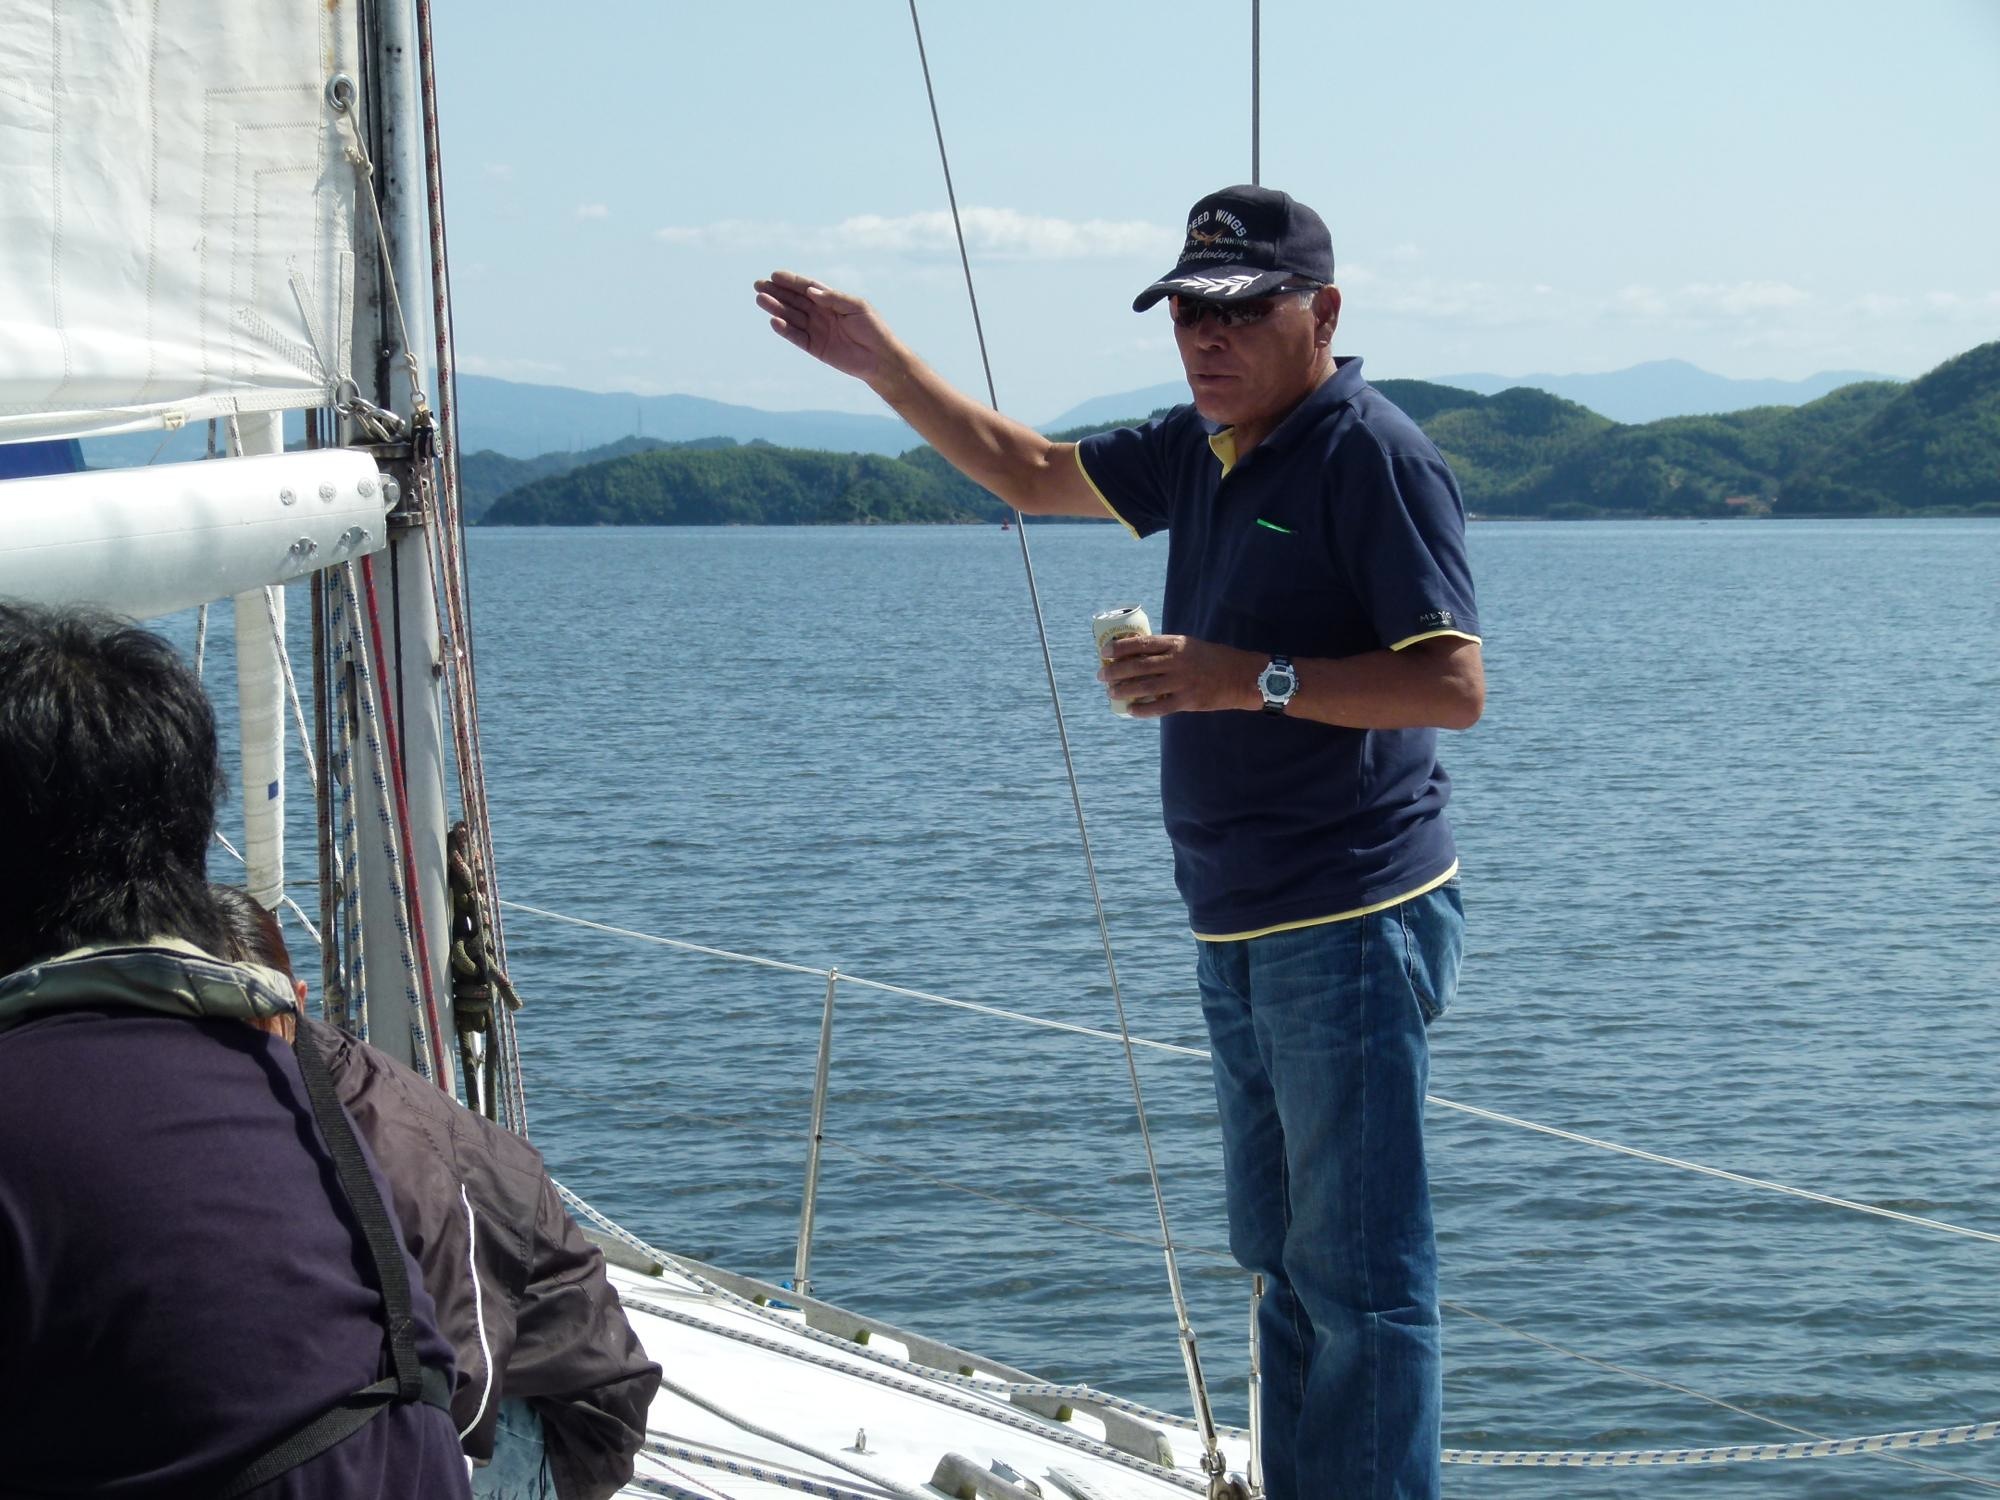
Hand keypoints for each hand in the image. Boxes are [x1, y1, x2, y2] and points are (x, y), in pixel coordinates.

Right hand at [754, 271, 900, 384]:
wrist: (880, 358)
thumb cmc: (873, 328)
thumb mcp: (856, 306)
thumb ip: (833, 298)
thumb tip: (811, 290)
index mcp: (831, 300)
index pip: (807, 287)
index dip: (791, 281)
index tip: (774, 275)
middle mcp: (820, 313)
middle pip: (794, 300)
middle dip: (776, 292)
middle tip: (758, 285)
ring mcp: (816, 330)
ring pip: (791, 317)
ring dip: (776, 308)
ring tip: (761, 299)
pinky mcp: (815, 347)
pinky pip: (796, 337)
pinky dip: (785, 330)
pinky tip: (774, 321)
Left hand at [1098, 633, 1261, 716]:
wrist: (1242, 677)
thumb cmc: (1213, 659)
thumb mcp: (1190, 646)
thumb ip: (1167, 650)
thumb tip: (1137, 656)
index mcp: (1177, 643)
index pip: (1142, 643)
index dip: (1120, 647)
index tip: (1104, 651)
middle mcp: (1177, 661)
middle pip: (1138, 665)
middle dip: (1115, 671)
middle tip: (1101, 675)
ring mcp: (1182, 681)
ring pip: (1145, 686)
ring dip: (1124, 690)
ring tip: (1111, 692)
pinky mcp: (1188, 701)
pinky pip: (1159, 707)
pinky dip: (1142, 709)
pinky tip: (1130, 711)